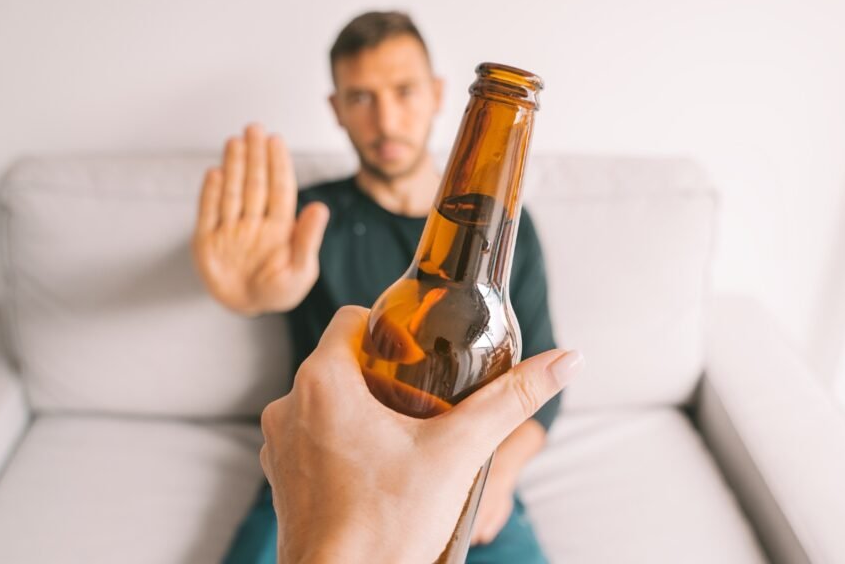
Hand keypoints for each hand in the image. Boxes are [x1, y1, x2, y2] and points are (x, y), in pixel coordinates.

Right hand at [193, 123, 329, 315]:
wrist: (247, 307)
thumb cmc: (279, 290)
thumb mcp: (300, 270)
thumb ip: (307, 239)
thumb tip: (321, 208)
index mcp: (280, 226)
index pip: (279, 189)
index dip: (277, 164)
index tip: (275, 140)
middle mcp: (255, 222)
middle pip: (255, 183)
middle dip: (255, 156)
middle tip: (254, 128)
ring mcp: (230, 228)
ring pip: (232, 192)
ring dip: (234, 166)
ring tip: (235, 142)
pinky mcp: (207, 240)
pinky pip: (209, 212)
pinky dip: (211, 193)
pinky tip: (216, 172)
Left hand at [259, 306, 583, 563]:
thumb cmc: (387, 525)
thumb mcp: (459, 452)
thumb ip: (511, 400)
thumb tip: (565, 361)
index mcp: (322, 382)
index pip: (351, 319)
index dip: (388, 329)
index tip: (419, 354)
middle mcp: (289, 405)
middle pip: (341, 361)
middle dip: (383, 374)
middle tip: (423, 399)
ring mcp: (279, 443)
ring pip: (325, 402)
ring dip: (360, 409)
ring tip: (403, 437)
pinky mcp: (281, 476)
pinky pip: (312, 439)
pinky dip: (341, 443)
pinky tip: (377, 469)